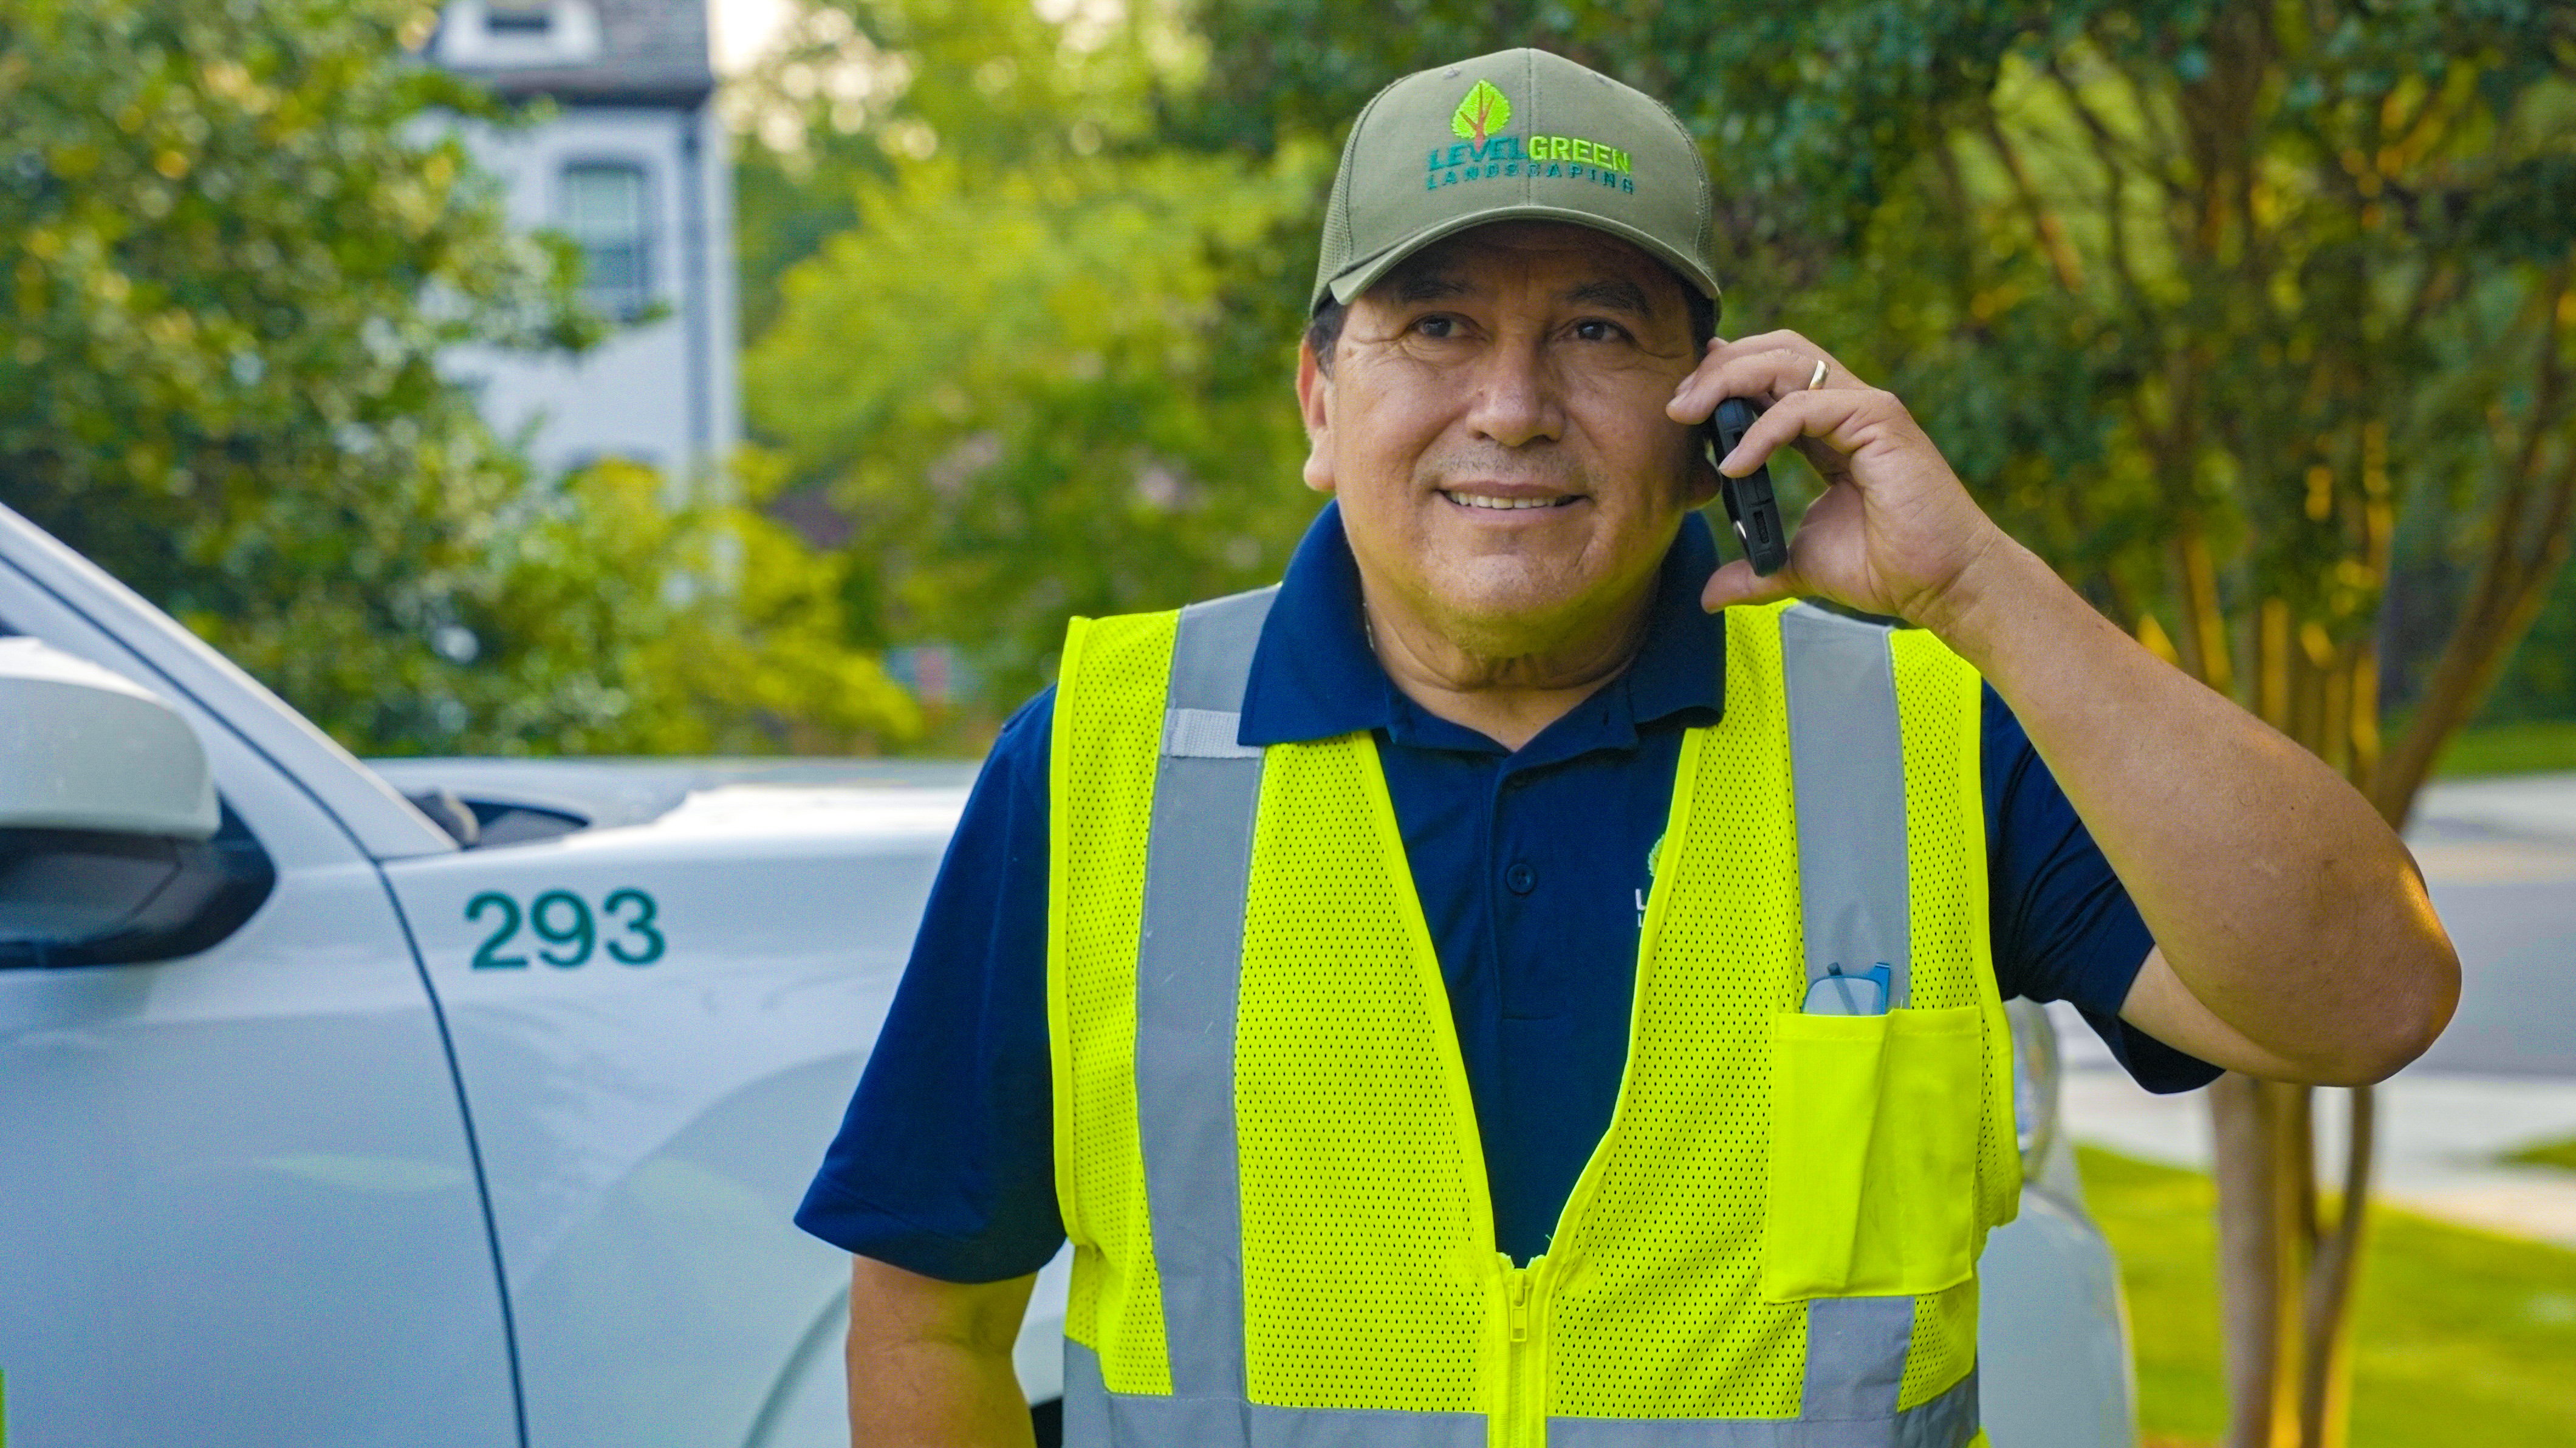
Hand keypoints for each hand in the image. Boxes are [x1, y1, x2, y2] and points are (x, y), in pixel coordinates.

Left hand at [1666, 330, 2007, 629]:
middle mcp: (1847, 405)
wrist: (1944, 586)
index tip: (1679, 405)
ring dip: (1728, 380)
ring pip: (1787, 360)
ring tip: (1687, 414)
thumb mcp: (1799, 565)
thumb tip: (1709, 593)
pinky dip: (1761, 430)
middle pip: (1774, 350)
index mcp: (1829, 427)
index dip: (1722, 377)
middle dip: (1717, 367)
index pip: (1769, 374)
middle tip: (1674, 404)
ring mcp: (1866, 407)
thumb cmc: (1887, 568)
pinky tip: (1733, 464)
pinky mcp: (1880, 421)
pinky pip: (1806, 405)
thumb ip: (1755, 569)